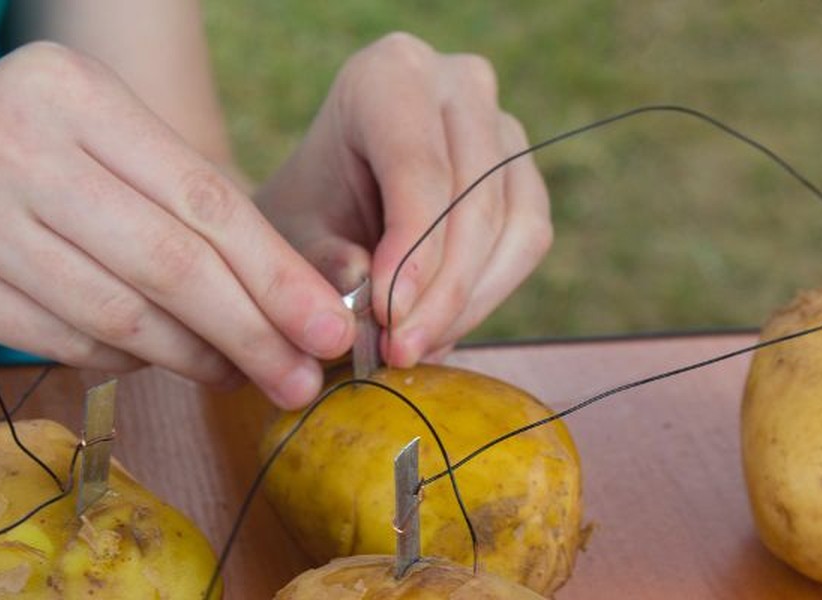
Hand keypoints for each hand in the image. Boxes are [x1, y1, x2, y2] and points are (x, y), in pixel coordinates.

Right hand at [0, 42, 353, 407]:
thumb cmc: (15, 157)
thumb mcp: (92, 138)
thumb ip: (176, 199)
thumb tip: (285, 294)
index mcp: (77, 95)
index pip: (203, 198)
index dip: (275, 274)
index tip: (326, 325)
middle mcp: (18, 143)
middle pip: (170, 261)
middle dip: (252, 329)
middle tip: (302, 377)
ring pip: (119, 311)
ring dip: (194, 357)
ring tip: (241, 375)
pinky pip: (65, 338)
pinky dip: (125, 360)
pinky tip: (160, 363)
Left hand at [255, 33, 551, 366]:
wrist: (332, 195)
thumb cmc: (309, 207)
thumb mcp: (291, 232)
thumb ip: (321, 260)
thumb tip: (368, 291)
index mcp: (390, 73)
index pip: (417, 166)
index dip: (412, 250)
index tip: (390, 319)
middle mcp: (458, 83)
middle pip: (472, 197)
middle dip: (440, 288)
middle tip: (402, 351)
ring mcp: (502, 124)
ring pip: (513, 223)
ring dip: (468, 299)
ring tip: (417, 348)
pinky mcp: (524, 170)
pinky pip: (530, 239)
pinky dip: (490, 292)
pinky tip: (444, 328)